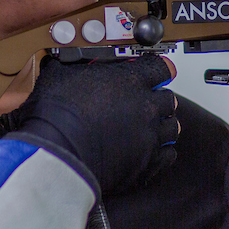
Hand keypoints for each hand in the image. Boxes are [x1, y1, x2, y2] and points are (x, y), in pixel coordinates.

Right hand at [13, 55, 178, 192]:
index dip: (158, 70)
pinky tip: (148, 151)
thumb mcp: (58, 76)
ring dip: (162, 126)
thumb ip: (71, 67)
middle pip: (169, 99)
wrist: (56, 154)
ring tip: (149, 128)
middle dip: (158, 100)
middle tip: (145, 103)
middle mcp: (146, 108)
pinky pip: (168, 156)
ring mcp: (149, 137)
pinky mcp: (146, 165)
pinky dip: (160, 152)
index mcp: (130, 81)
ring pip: (172, 128)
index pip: (160, 68)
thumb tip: (62, 63)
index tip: (156, 73)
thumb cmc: (56, 117)